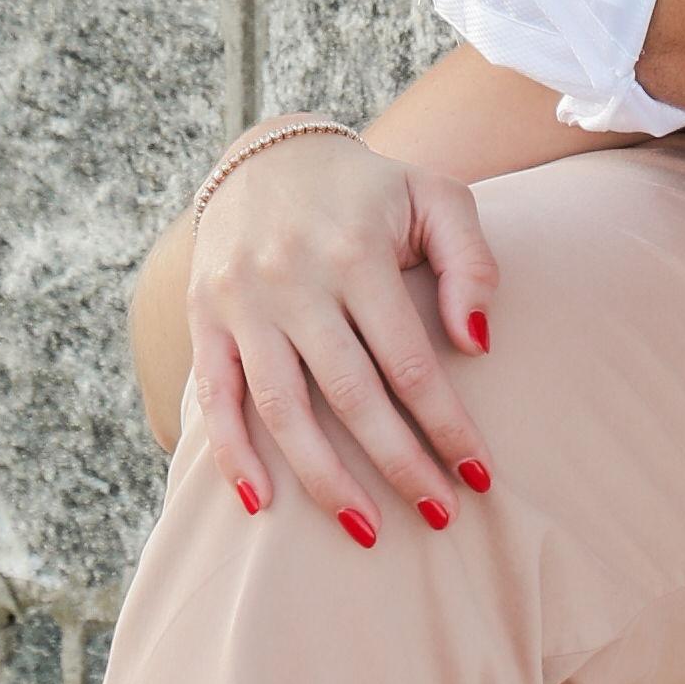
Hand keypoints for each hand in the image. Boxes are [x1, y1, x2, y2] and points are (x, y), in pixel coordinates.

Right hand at [182, 130, 499, 548]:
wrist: (268, 153)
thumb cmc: (369, 190)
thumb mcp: (435, 197)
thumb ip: (470, 262)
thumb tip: (478, 345)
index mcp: (355, 251)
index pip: (410, 362)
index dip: (447, 425)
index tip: (479, 475)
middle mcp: (293, 279)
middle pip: (352, 396)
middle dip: (400, 464)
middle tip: (439, 515)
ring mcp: (242, 303)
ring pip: (284, 409)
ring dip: (325, 479)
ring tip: (367, 530)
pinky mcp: (205, 319)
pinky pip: (215, 398)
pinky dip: (233, 455)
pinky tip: (263, 504)